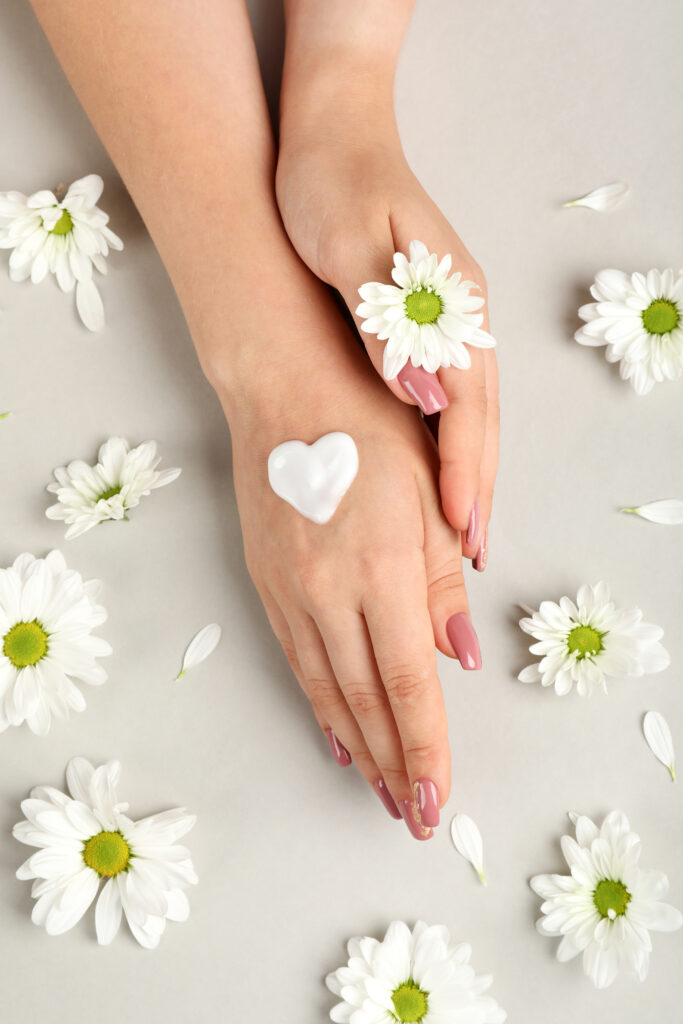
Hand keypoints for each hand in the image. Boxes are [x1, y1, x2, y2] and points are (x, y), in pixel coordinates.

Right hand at [218, 306, 481, 838]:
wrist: (284, 391)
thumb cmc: (367, 427)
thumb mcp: (427, 496)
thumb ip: (441, 581)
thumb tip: (456, 654)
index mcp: (382, 568)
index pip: (407, 682)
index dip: (424, 747)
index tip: (435, 796)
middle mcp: (330, 591)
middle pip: (365, 701)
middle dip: (394, 764)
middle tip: (410, 813)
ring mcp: (290, 591)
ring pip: (326, 689)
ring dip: (357, 746)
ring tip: (379, 789)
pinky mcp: (266, 585)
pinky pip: (295, 661)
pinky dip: (319, 704)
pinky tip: (335, 732)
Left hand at [276, 56, 497, 567]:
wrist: (332, 127)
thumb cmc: (334, 180)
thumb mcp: (351, 247)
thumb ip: (389, 324)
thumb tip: (426, 398)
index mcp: (451, 301)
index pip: (468, 404)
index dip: (464, 469)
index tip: (459, 526)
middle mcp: (461, 316)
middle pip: (481, 418)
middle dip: (477, 487)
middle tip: (471, 555)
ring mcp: (448, 318)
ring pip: (469, 413)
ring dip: (468, 472)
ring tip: (462, 532)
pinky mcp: (425, 319)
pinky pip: (446, 396)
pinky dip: (447, 442)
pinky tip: (437, 469)